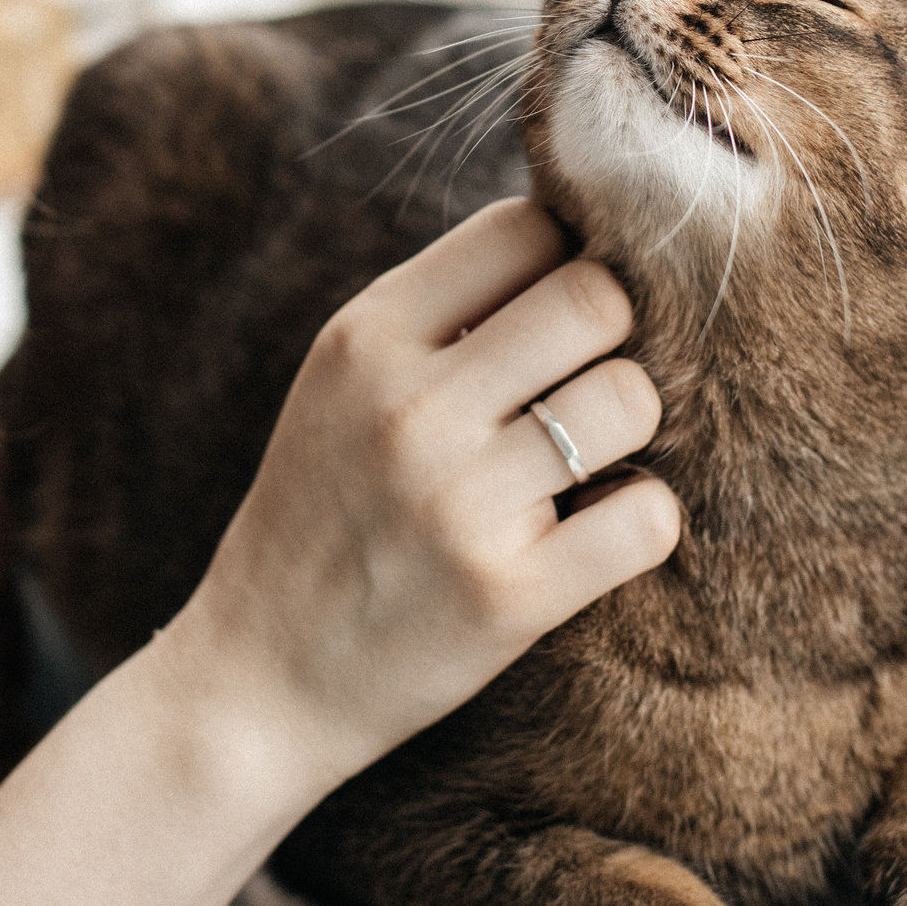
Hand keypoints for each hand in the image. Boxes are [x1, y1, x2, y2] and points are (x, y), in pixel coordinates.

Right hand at [163, 198, 683, 787]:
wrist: (258, 678)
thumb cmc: (322, 511)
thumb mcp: (342, 382)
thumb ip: (439, 311)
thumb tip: (573, 235)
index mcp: (367, 337)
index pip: (526, 227)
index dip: (568, 255)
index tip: (559, 307)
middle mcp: (412, 408)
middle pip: (597, 297)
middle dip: (616, 333)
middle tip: (584, 381)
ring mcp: (462, 504)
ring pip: (633, 399)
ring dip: (630, 426)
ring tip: (586, 458)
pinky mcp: (509, 597)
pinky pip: (648, 517)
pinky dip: (642, 519)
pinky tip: (598, 529)